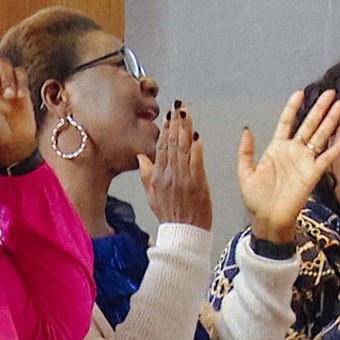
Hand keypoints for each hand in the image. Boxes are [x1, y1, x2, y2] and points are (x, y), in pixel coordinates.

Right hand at [138, 102, 211, 229]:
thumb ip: (146, 174)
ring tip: (187, 113)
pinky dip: (196, 147)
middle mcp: (169, 175)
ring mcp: (183, 178)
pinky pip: (195, 161)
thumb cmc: (170, 216)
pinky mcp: (197, 183)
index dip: (165, 130)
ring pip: (183, 148)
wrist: (183, 233)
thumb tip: (142, 156)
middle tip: (179, 106)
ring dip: (185, 128)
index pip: (160, 147)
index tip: (168, 116)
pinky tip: (197, 135)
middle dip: (176, 122)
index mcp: (158, 176)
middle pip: (172, 143)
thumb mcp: (151, 195)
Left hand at [239, 89, 339, 241]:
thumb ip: (245, 152)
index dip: (293, 108)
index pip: (286, 123)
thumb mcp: (245, 174)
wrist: (268, 219)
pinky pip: (326, 158)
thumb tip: (246, 130)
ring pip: (320, 136)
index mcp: (276, 149)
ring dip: (330, 121)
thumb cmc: (256, 200)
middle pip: (308, 125)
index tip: (300, 93)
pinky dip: (337, 148)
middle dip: (319, 109)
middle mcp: (293, 152)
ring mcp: (304, 162)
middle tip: (329, 93)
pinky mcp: (312, 174)